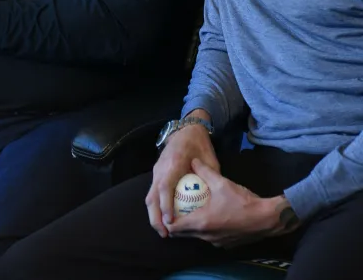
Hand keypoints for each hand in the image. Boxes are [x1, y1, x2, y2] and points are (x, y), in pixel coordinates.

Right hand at [145, 115, 219, 237]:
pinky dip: (156, 207)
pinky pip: (152, 192)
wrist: (186, 129)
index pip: (165, 187)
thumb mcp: (210, 159)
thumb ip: (210, 178)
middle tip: (164, 233)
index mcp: (174, 163)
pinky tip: (164, 218)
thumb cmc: (199, 143)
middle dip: (155, 217)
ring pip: (149, 196)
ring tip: (163, 230)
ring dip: (153, 214)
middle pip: (152, 196)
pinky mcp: (156, 172)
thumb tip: (213, 199)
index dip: (166, 205)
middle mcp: (161, 168)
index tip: (170, 221)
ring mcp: (156, 170)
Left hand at [166, 158, 300, 248]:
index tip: (166, 210)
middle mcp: (206, 236)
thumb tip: (193, 161)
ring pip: (197, 236)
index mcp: (201, 223)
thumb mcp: (221, 182)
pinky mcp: (226, 244)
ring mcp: (216, 242)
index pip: (174, 227)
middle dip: (177, 224)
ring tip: (191, 212)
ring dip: (191, 227)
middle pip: (183, 234)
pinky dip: (206, 230)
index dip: (167, 220)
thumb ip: (205, 171)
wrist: (266, 218)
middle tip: (176, 210)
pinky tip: (211, 218)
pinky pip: (210, 238)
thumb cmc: (241, 200)